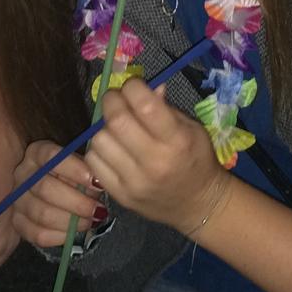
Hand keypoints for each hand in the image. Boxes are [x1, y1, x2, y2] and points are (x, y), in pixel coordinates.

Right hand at [9, 139, 102, 246]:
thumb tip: (100, 184)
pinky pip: (38, 234)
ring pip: (42, 214)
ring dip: (71, 221)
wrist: (51, 193)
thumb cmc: (71, 175)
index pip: (51, 157)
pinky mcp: (18, 222)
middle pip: (45, 188)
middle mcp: (22, 174)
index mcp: (37, 152)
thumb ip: (86, 170)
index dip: (75, 170)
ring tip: (91, 221)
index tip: (96, 182)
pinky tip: (75, 232)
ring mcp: (17, 199)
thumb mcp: (78, 165)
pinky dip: (60, 235)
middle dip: (77, 202)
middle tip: (98, 209)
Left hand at [86, 79, 224, 234]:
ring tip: (117, 128)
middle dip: (112, 101)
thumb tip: (143, 86)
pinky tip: (113, 148)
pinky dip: (99, 149)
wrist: (198, 205)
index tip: (133, 87)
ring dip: (104, 127)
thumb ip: (165, 107)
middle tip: (117, 100)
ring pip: (99, 140)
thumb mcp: (192, 129)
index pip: (144, 104)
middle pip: (116, 120)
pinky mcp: (119, 195)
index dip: (133, 87)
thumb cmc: (197, 160)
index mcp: (177, 140)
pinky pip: (93, 162)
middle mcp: (155, 162)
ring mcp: (134, 181)